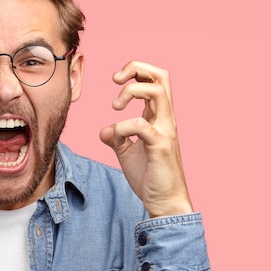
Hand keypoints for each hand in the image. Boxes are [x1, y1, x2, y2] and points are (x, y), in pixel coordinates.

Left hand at [99, 61, 192, 217]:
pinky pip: (142, 125)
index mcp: (158, 117)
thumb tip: (104, 130)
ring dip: (130, 92)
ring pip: (157, 91)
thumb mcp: (127, 153)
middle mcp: (165, 119)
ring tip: (115, 107)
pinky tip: (117, 137)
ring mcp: (165, 131)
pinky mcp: (160, 146)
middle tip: (115, 79)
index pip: (154, 79)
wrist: (164, 203)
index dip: (135, 71)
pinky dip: (123, 126)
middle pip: (161, 76)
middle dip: (136, 67)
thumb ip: (117, 138)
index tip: (115, 80)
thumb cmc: (150, 177)